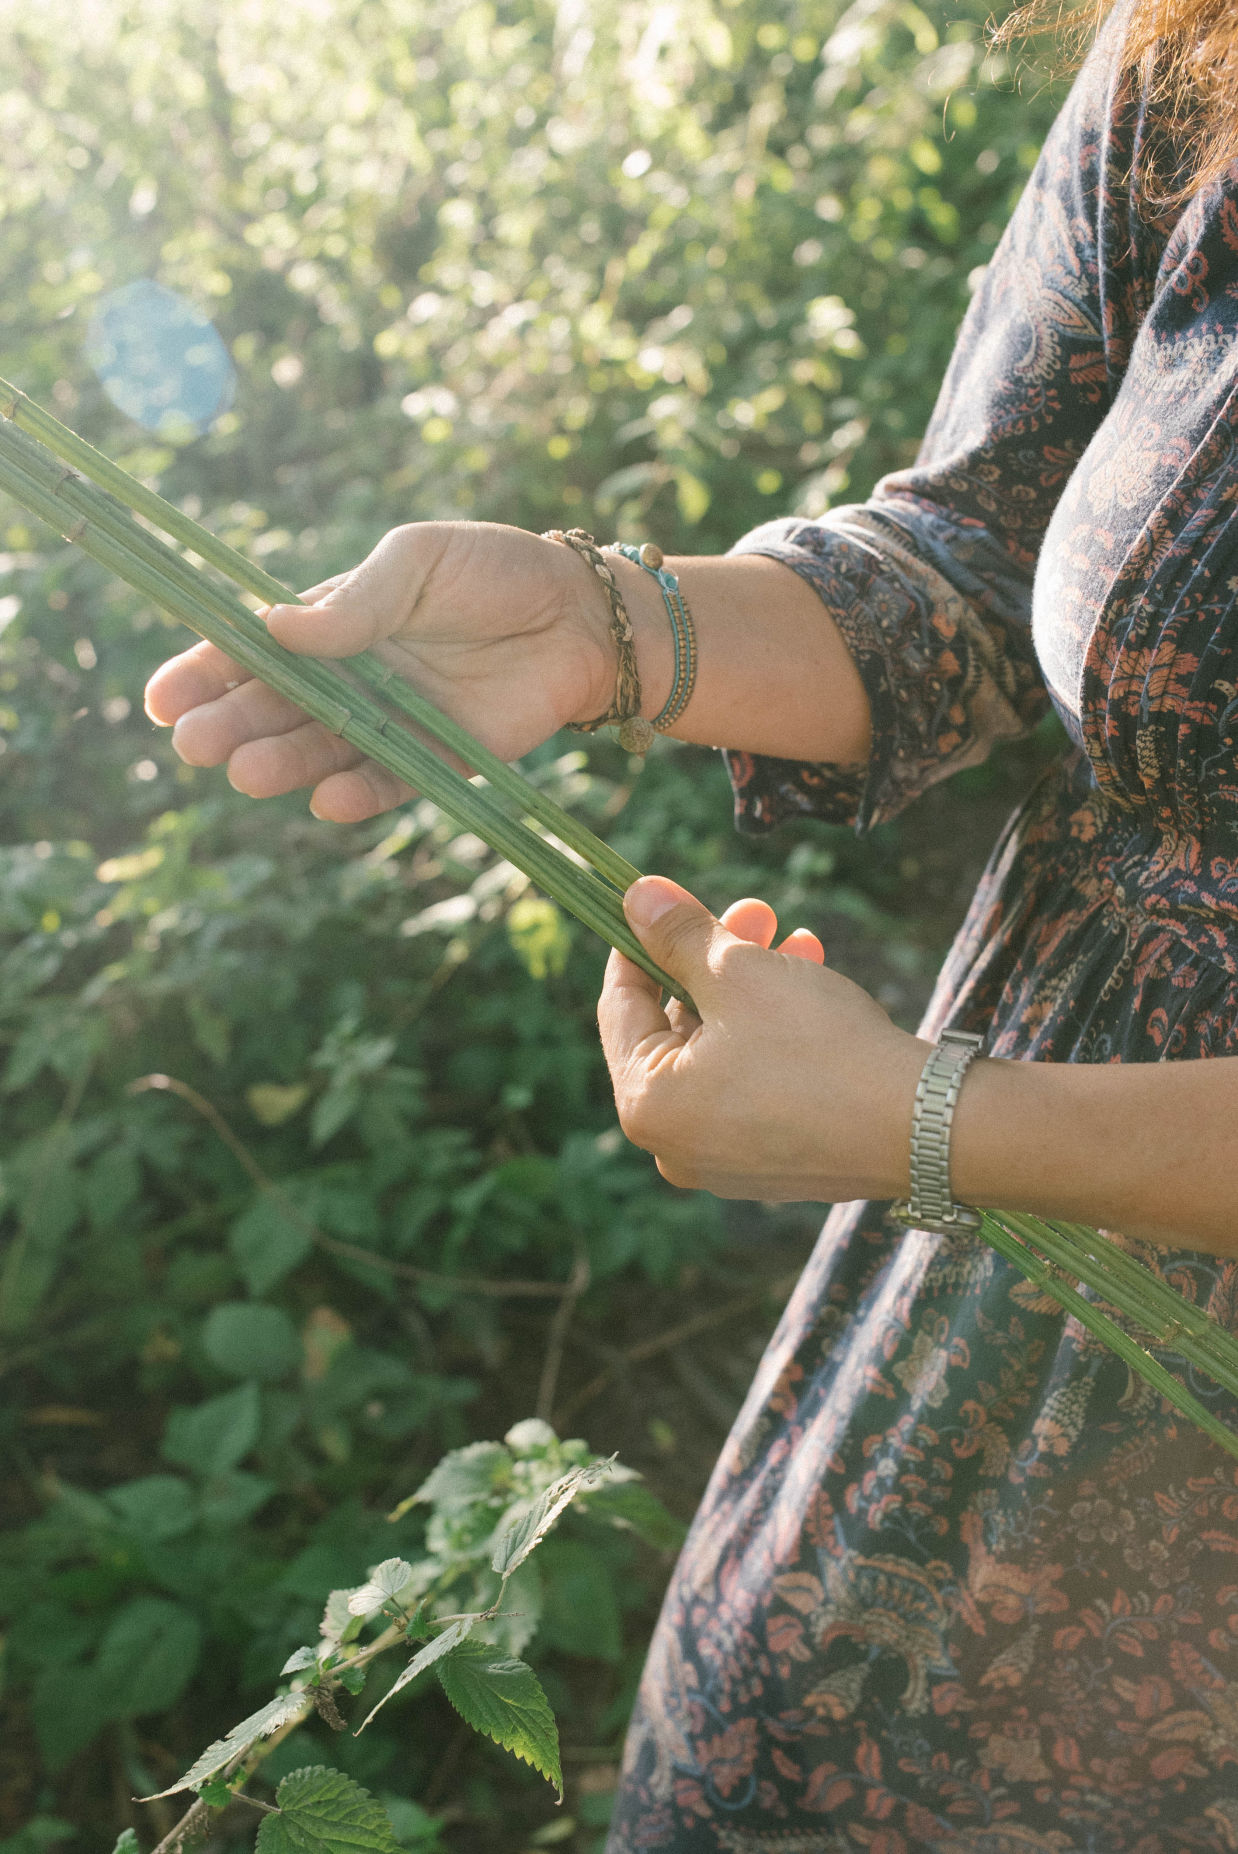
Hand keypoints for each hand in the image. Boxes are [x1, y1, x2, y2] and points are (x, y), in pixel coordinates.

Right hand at [143, 521, 615, 820]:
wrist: (586, 616)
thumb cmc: (498, 572)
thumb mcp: (421, 561)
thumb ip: (358, 599)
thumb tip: (277, 626)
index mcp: (334, 621)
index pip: (252, 649)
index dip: (204, 673)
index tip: (162, 699)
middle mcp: (352, 677)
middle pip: (275, 708)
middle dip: (230, 725)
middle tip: (194, 744)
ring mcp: (392, 722)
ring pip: (321, 752)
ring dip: (282, 764)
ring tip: (247, 771)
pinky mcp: (439, 760)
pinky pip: (388, 783)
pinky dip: (359, 794)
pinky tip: (328, 801)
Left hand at [598, 877, 925, 1203]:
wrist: (923, 1127)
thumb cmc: (819, 1049)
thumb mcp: (739, 972)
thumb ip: (678, 934)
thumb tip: (635, 896)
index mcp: (647, 1106)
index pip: (620, 1006)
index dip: (639, 942)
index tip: (659, 899)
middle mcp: (675, 1146)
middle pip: (675, 1028)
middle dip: (712, 960)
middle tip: (752, 909)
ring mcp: (726, 1161)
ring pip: (720, 1050)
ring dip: (750, 987)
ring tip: (791, 936)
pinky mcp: (774, 1162)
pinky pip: (753, 1083)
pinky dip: (771, 1033)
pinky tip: (810, 979)